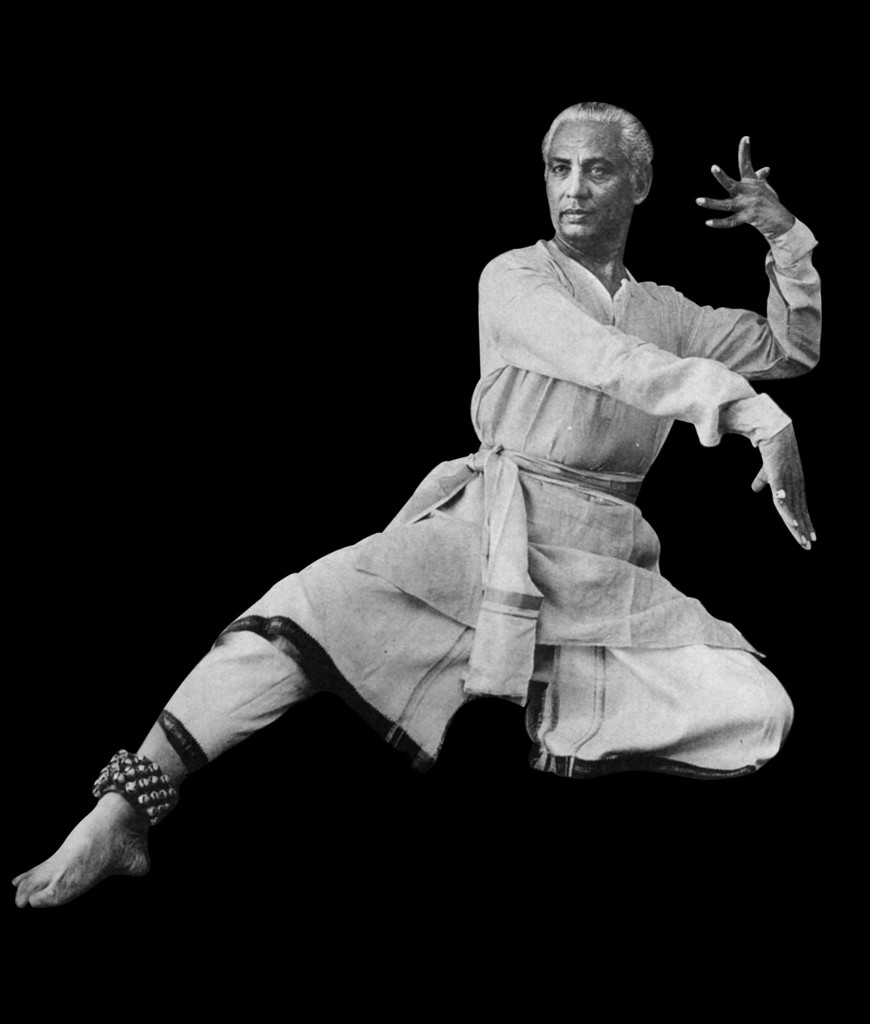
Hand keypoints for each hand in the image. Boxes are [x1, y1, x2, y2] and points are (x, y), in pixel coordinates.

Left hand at [696, 137, 795, 238]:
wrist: (781, 220)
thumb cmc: (770, 202)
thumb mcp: (765, 188)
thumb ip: (760, 178)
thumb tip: (766, 168)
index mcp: (750, 182)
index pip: (746, 164)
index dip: (745, 151)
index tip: (745, 137)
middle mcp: (747, 192)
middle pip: (730, 183)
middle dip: (721, 176)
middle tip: (713, 167)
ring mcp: (746, 205)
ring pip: (725, 205)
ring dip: (711, 203)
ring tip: (698, 200)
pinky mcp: (747, 217)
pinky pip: (730, 221)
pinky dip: (719, 223)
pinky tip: (707, 222)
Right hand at [751, 423, 815, 549]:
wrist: (772, 431)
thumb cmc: (771, 449)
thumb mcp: (767, 470)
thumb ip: (763, 481)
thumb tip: (754, 490)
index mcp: (793, 485)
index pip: (800, 508)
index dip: (804, 523)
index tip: (809, 538)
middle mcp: (795, 485)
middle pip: (798, 512)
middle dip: (803, 530)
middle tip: (807, 547)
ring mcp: (789, 482)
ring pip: (792, 509)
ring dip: (796, 525)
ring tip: (801, 540)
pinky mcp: (780, 477)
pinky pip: (783, 498)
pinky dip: (787, 511)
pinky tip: (791, 521)